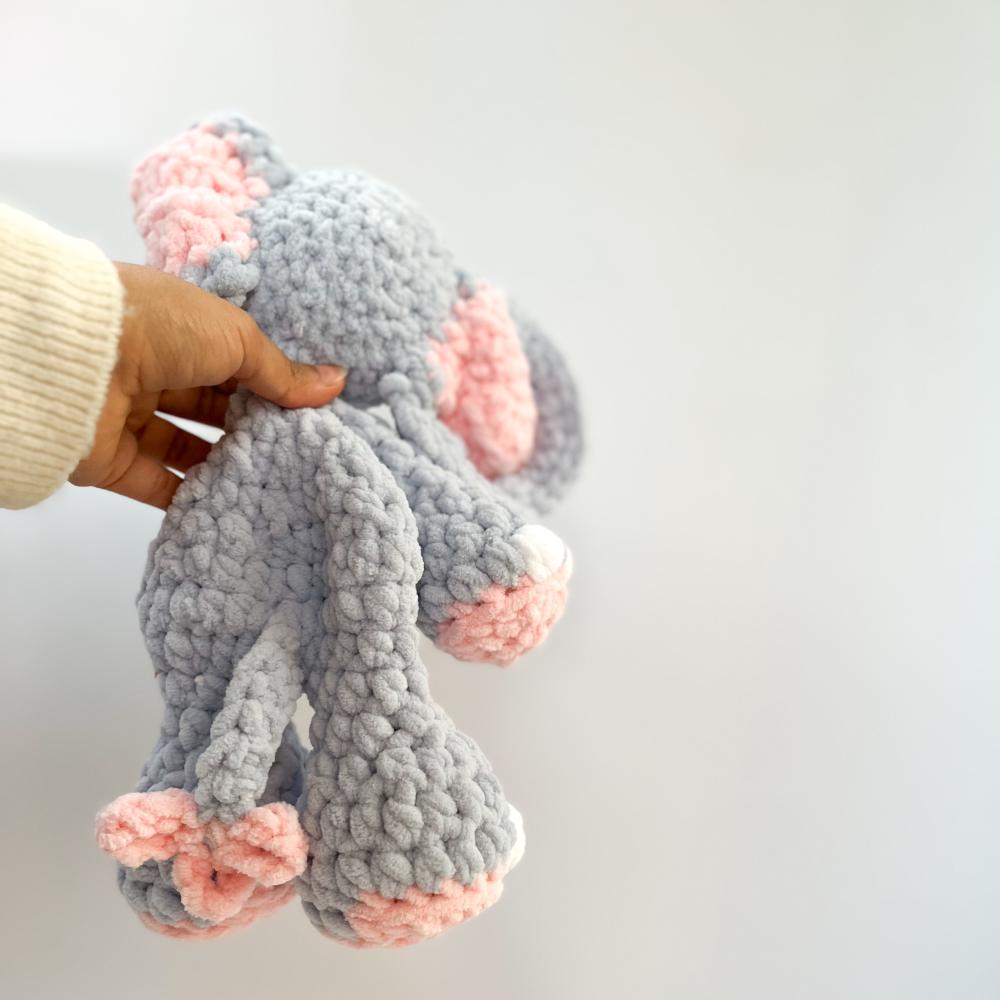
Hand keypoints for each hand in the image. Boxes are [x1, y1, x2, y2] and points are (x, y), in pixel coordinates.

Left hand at [69, 263, 345, 508]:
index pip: (231, 362)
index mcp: (178, 328)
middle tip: (299, 452)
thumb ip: (283, 371)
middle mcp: (151, 369)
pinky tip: (234, 507)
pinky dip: (193, 496)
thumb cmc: (159, 327)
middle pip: (210, 407)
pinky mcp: (111, 461)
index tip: (309, 412)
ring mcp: (128, 416)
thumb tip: (336, 383)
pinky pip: (158, 484)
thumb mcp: (236, 338)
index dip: (269, 385)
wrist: (73, 357)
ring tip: (275, 482)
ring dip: (226, 464)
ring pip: (186, 447)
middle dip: (251, 428)